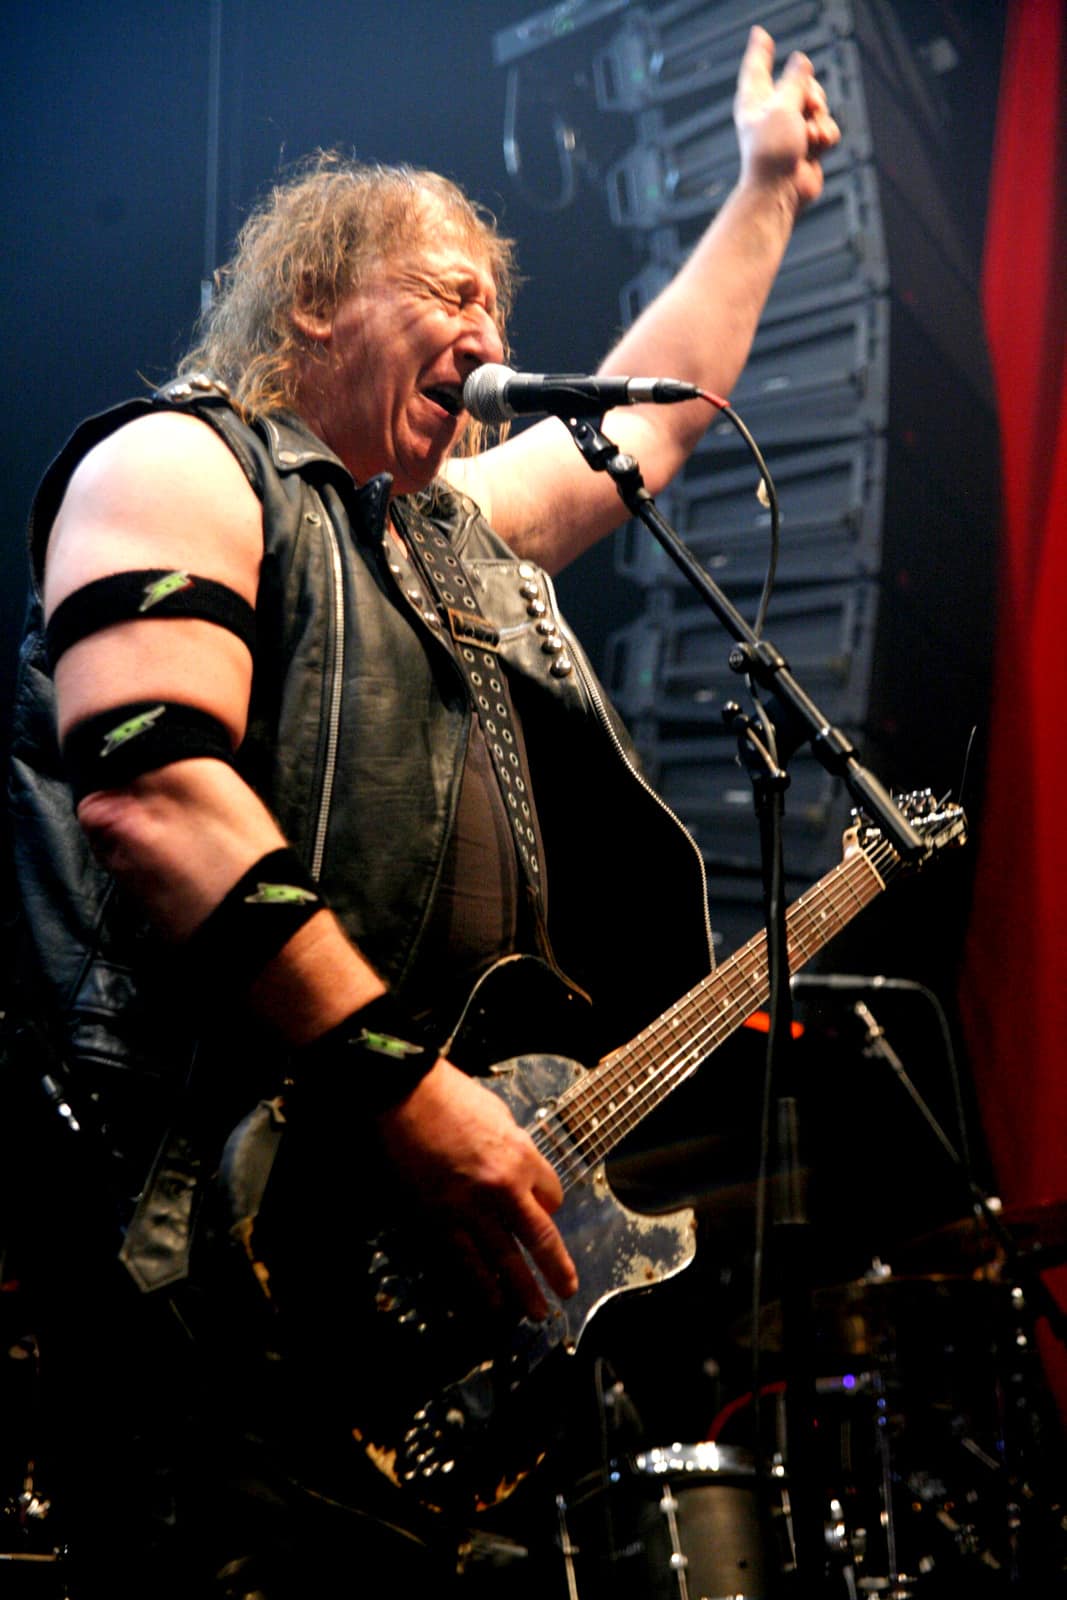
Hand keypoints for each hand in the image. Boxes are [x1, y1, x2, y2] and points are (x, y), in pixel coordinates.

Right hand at [377, 1059, 578, 1318]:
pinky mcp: (439, 1218)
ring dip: (522, 1289)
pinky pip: (465, 1259)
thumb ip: (515, 1149)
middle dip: (555, 1268)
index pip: (552, 1196)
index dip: (550, 1207)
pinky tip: (491, 1301)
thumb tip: (521, 1173)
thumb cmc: (453, 1096)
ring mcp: (470, 1207)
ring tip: (536, 1311)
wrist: (407, 1096)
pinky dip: (480, 1283)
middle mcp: (503, 1187)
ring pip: (504, 1258)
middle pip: (539, 1237)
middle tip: (566, 1291)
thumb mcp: (500, 1116)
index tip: (545, 1212)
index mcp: (522, 1156)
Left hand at [734, 26, 840, 211]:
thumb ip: (795, 80)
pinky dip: (825, 137)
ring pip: (819, 106)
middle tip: (809, 105)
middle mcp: (772, 112)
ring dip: (820, 119)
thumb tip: (801, 60)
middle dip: (812, 92)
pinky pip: (827, 128)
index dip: (760, 49)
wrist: (781, 192)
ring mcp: (791, 129)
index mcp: (755, 100)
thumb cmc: (773, 152)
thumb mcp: (782, 106)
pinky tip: (814, 149)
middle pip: (802, 83)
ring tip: (808, 138)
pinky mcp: (807, 145)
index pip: (758, 66)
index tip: (760, 34)